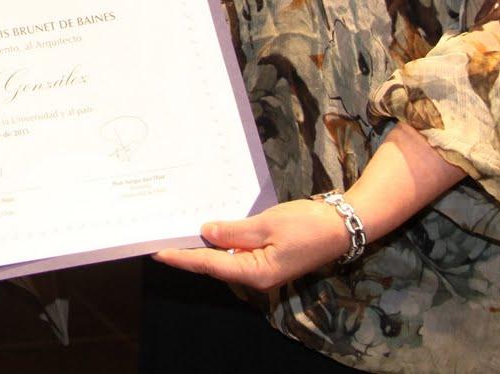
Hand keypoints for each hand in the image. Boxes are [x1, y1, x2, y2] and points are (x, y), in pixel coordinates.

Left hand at [152, 198, 355, 291]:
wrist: (341, 226)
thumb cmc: (308, 224)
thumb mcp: (267, 224)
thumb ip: (234, 231)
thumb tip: (206, 232)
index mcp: (256, 272)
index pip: (210, 265)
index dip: (182, 258)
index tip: (158, 252)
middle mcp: (256, 274)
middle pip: (214, 264)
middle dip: (188, 253)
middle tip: (160, 238)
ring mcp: (263, 266)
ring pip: (225, 257)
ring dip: (204, 246)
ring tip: (178, 233)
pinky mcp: (268, 256)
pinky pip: (238, 250)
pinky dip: (222, 241)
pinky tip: (209, 229)